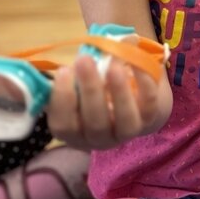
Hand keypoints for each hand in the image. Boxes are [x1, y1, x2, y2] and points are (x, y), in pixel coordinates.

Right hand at [47, 54, 161, 151]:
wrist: (129, 96)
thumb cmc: (92, 88)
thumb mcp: (78, 81)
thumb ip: (73, 71)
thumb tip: (50, 65)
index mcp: (74, 131)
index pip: (63, 126)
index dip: (62, 100)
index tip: (63, 70)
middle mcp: (100, 138)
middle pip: (96, 123)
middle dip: (90, 90)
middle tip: (84, 60)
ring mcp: (126, 132)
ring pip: (125, 121)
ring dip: (119, 92)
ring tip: (112, 65)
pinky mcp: (149, 119)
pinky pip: (149, 104)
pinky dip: (144, 81)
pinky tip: (135, 59)